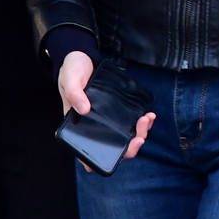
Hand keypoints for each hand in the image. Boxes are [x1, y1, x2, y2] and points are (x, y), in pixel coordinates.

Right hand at [59, 51, 155, 166]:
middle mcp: (94, 127)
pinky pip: (132, 124)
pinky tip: (148, 115)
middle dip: (130, 148)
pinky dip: (142, 124)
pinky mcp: (118, 111)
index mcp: (78, 126)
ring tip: (146, 120)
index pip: (87, 153)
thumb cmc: (71, 71)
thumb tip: (84, 110)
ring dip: (139, 135)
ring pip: (125, 138)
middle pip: (113, 149)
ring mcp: (107, 120)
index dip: (100, 162)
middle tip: (139, 137)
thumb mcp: (69, 79)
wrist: (82, 56)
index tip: (116, 154)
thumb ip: (74, 93)